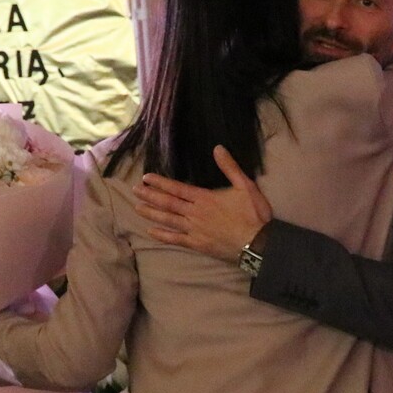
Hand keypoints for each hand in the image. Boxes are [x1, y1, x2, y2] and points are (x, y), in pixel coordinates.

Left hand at [136, 146, 271, 261]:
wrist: (258, 243)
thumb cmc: (253, 214)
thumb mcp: (245, 186)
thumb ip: (230, 167)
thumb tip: (218, 148)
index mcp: (204, 198)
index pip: (177, 188)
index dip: (160, 183)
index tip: (146, 178)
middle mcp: (195, 212)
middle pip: (167, 203)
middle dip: (150, 196)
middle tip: (134, 191)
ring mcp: (194, 229)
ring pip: (168, 220)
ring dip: (151, 213)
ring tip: (137, 208)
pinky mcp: (197, 244)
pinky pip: (175, 239)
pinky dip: (162, 235)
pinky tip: (150, 231)